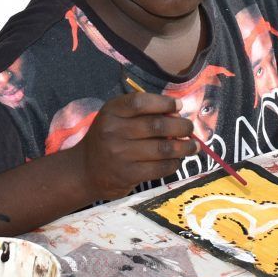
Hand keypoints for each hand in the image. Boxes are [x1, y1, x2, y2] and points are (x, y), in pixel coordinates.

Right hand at [71, 91, 194, 202]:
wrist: (85, 170)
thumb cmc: (107, 138)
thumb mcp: (116, 117)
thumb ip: (142, 112)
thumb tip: (177, 113)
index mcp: (111, 111)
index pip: (140, 102)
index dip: (164, 103)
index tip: (179, 106)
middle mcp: (113, 131)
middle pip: (156, 125)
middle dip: (181, 126)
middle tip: (190, 128)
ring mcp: (120, 154)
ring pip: (162, 148)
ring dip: (183, 147)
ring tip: (192, 146)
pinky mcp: (127, 174)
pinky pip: (159, 168)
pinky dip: (173, 163)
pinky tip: (177, 160)